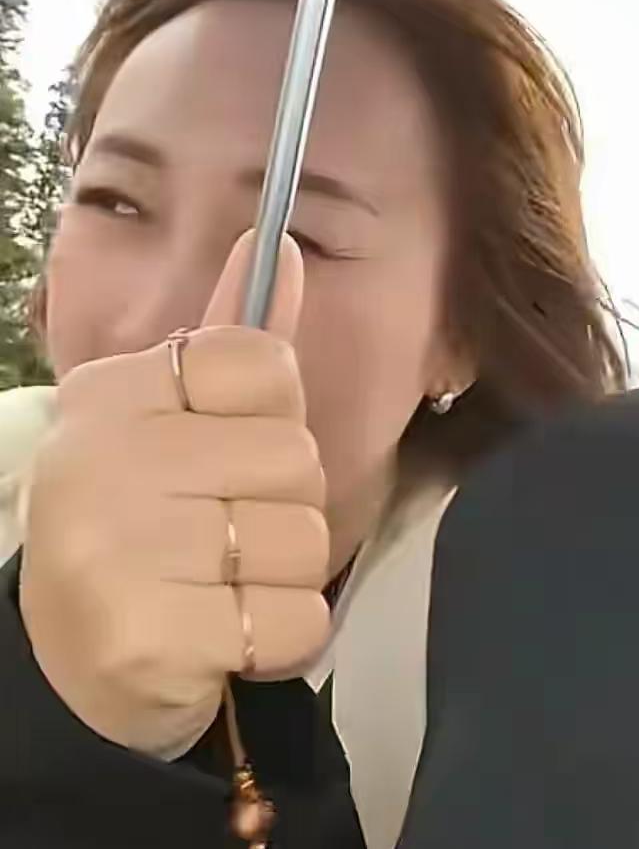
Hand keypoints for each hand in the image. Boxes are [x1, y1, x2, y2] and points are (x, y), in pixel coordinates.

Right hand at [19, 231, 329, 756]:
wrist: (70, 660)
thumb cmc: (145, 519)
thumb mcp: (180, 419)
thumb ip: (238, 340)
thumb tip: (277, 241)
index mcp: (115, 392)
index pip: (263, 361)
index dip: (273, 413)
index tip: (227, 447)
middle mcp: (105, 459)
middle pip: (297, 454)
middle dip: (283, 501)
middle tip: (223, 531)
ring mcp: (121, 552)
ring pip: (305, 539)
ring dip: (284, 574)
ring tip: (222, 584)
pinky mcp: (149, 641)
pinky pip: (297, 622)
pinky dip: (280, 637)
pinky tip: (225, 634)